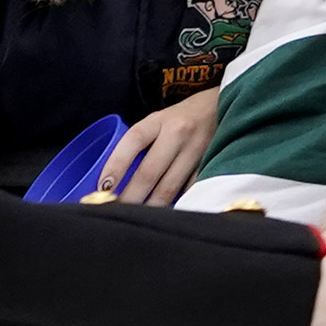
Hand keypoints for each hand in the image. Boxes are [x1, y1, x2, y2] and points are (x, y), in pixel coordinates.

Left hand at [95, 85, 222, 204]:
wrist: (221, 106)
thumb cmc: (181, 118)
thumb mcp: (158, 121)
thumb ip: (140, 144)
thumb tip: (113, 181)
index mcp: (159, 120)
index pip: (133, 141)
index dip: (116, 165)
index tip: (103, 187)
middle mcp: (178, 133)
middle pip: (149, 172)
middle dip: (130, 197)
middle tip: (115, 214)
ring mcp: (196, 149)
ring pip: (169, 187)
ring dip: (150, 207)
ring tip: (137, 219)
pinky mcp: (211, 163)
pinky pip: (189, 191)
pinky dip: (175, 204)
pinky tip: (164, 214)